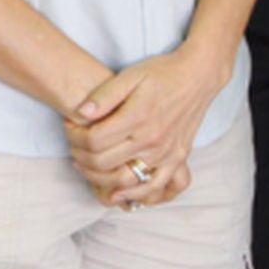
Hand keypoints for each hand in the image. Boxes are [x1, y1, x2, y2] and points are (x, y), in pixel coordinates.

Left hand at [67, 40, 228, 208]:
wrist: (198, 77)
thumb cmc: (162, 73)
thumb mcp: (130, 75)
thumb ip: (105, 95)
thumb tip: (81, 113)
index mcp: (137, 116)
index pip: (93, 139)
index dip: (74, 135)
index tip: (69, 126)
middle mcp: (151, 139)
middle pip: (103, 161)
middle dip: (79, 155)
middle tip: (72, 145)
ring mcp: (165, 152)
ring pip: (123, 178)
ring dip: (97, 177)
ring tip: (86, 165)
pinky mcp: (176, 159)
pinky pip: (154, 186)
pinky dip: (133, 194)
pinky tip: (116, 194)